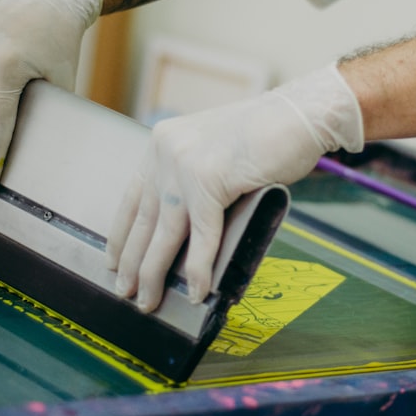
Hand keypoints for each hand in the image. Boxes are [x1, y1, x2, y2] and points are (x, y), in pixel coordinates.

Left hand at [105, 63, 363, 311]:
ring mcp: (186, 163)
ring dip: (155, 273)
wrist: (301, 115)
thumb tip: (184, 234)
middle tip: (126, 292)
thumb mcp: (216, 154)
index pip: (133, 196)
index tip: (114, 261)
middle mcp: (167, 150)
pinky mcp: (210, 179)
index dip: (123, 234)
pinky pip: (202, 234)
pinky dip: (199, 268)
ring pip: (166, 231)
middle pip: (145, 218)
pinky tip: (197, 291)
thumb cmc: (268, 136)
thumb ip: (195, 182)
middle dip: (133, 261)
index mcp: (164, 141)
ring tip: (150, 301)